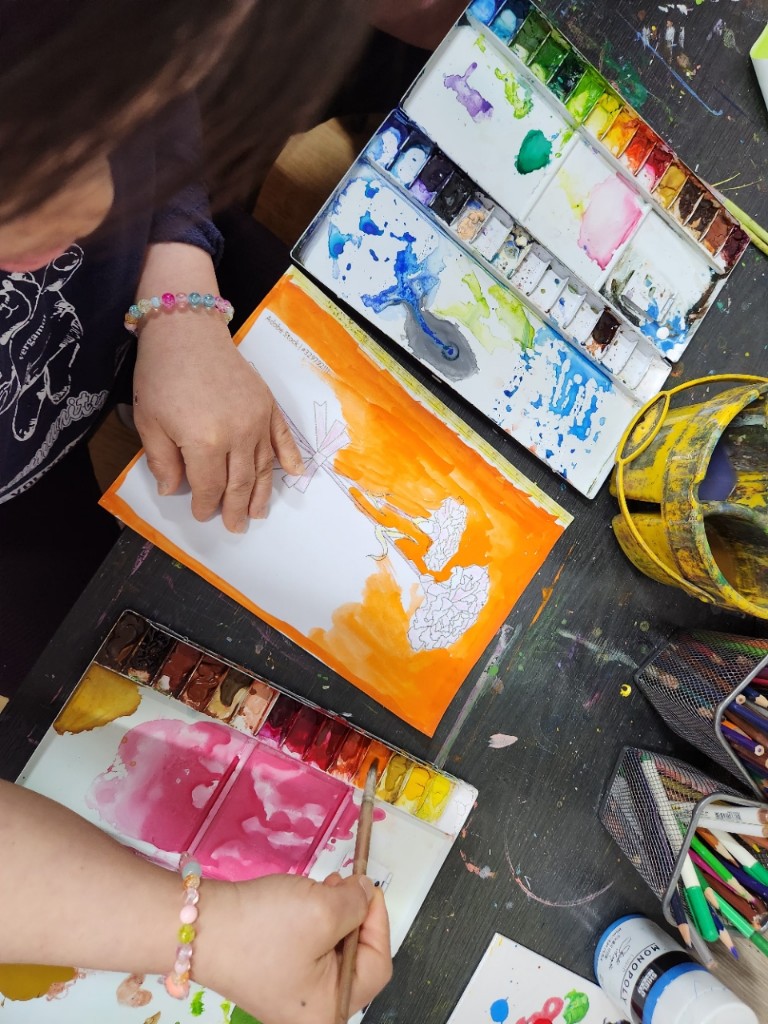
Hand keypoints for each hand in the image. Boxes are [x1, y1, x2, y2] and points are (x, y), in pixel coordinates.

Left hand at [133, 309, 303, 531]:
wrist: (187, 330)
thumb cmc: (161, 375)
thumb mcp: (149, 421)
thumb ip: (162, 461)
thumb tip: (174, 490)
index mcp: (204, 442)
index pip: (209, 486)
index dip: (205, 504)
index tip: (202, 514)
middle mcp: (237, 435)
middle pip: (239, 482)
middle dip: (236, 508)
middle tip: (235, 526)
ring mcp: (257, 420)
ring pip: (262, 467)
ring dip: (261, 493)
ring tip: (258, 513)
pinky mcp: (267, 405)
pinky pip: (282, 437)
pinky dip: (290, 457)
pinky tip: (294, 474)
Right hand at [198, 873, 391, 1023]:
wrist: (198, 926)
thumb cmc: (262, 927)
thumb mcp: (323, 910)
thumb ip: (357, 903)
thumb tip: (366, 893)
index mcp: (328, 1011)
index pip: (377, 965)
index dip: (378, 921)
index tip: (368, 887)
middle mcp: (311, 1012)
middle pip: (355, 959)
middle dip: (353, 916)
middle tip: (344, 883)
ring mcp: (290, 995)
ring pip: (332, 949)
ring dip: (332, 914)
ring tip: (321, 887)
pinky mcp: (274, 975)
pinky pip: (309, 948)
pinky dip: (312, 921)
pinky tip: (302, 900)